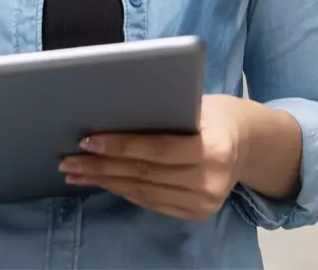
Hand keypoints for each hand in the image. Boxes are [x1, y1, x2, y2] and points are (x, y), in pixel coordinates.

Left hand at [60, 95, 251, 220]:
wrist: (249, 141)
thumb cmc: (214, 113)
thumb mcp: (196, 103)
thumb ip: (162, 112)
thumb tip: (110, 111)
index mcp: (212, 148)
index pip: (157, 150)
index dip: (119, 145)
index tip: (87, 140)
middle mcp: (210, 180)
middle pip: (144, 174)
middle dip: (101, 167)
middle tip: (68, 159)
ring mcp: (205, 202)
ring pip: (144, 192)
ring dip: (105, 182)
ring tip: (76, 173)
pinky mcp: (198, 213)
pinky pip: (152, 203)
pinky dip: (124, 191)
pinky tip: (103, 182)